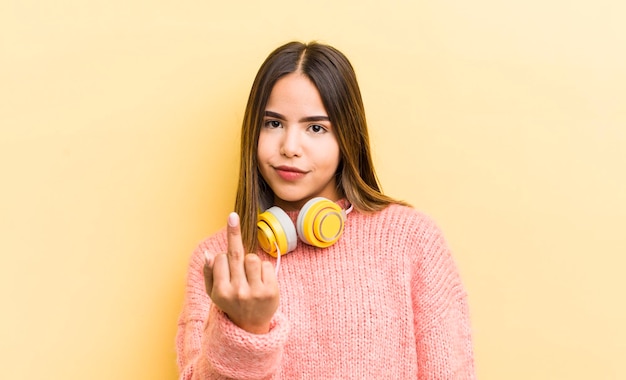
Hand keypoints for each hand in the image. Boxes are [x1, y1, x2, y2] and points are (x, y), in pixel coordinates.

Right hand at [203, 212, 278, 333]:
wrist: (249, 325)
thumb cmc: (230, 303)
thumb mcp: (214, 292)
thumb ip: (209, 273)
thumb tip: (208, 254)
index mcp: (221, 291)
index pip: (221, 259)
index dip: (223, 258)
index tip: (223, 260)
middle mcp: (238, 292)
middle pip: (236, 254)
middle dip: (233, 231)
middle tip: (232, 215)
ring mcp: (255, 292)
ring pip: (252, 258)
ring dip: (250, 261)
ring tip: (249, 275)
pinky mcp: (271, 291)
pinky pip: (266, 265)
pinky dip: (263, 269)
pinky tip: (260, 280)